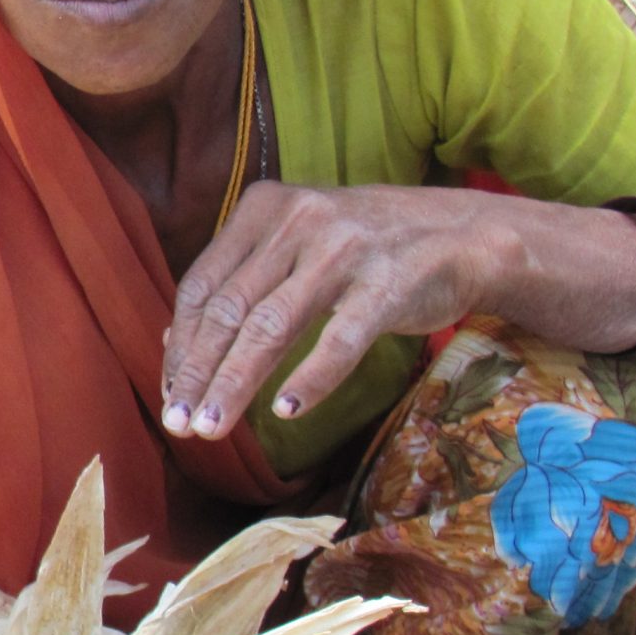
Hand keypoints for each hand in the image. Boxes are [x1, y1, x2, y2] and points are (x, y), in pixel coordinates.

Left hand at [161, 182, 500, 441]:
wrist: (465, 235)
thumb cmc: (367, 249)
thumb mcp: (297, 244)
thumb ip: (242, 279)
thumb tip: (177, 339)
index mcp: (264, 206)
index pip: (202, 284)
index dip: (181, 344)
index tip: (170, 392)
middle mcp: (298, 220)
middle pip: (229, 310)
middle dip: (198, 374)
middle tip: (179, 423)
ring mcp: (344, 250)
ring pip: (271, 328)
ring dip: (235, 384)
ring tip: (212, 428)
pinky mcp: (388, 283)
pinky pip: (339, 339)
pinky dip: (310, 379)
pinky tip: (285, 412)